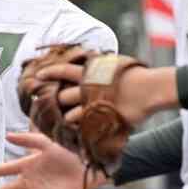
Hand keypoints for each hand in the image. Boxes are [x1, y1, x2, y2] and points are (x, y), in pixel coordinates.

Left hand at [38, 64, 177, 125]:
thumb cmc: (135, 76)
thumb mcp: (114, 65)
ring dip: (64, 116)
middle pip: (62, 94)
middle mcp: (87, 86)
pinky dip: (75, 127)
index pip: (64, 70)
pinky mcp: (97, 116)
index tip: (38, 75)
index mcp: (90, 71)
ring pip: (68, 111)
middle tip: (49, 104)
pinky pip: (79, 123)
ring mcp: (91, 102)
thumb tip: (94, 59)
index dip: (50, 72)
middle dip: (55, 100)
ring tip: (63, 119)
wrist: (149, 89)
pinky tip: (75, 129)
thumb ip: (100, 67)